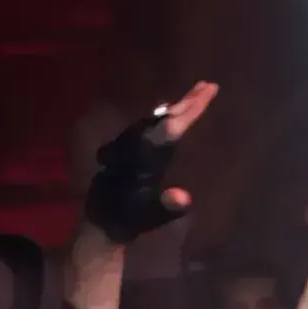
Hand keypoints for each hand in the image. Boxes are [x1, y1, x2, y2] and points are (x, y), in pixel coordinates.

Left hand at [82, 81, 216, 242]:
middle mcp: (137, 145)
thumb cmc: (125, 220)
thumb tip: (185, 198)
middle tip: (208, 85)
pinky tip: (172, 117)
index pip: (171, 128)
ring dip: (177, 107)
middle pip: (164, 118)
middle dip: (187, 101)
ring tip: (196, 95)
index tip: (207, 93)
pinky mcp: (130, 152)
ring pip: (156, 120)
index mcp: (145, 156)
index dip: (190, 111)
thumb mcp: (148, 217)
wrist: (99, 223)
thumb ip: (166, 206)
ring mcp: (132, 147)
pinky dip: (166, 119)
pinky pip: (151, 128)